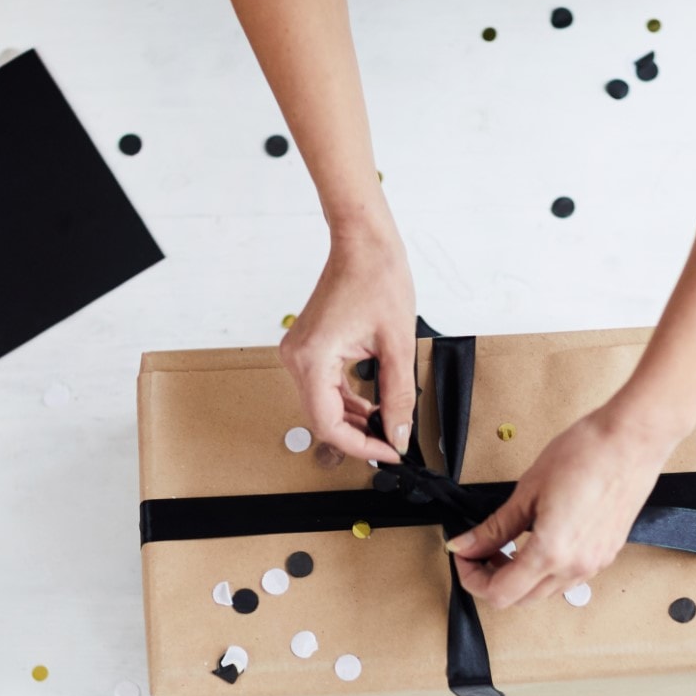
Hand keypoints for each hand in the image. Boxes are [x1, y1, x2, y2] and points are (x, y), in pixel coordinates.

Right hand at [279, 223, 415, 463]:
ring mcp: (299, 353)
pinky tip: (373, 407)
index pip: (328, 423)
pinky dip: (348, 401)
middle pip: (322, 418)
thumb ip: (398, 396)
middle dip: (358, 435)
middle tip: (392, 443)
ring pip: (323, 405)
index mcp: (313, 358)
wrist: (364, 244)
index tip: (389, 452)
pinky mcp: (307, 349)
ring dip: (354, 419)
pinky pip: (324, 388)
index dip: (360, 445)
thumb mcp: (398, 345)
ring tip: (388, 426)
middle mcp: (297, 358)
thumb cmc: (378, 279)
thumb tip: (399, 434)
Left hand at [447, 403, 684, 607]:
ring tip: (506, 544)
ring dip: (518, 577)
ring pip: (544, 592)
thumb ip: (495, 527)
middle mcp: (576, 567)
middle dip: (492, 579)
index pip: (499, 593)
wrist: (632, 440)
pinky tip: (536, 542)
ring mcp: (595, 564)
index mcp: (552, 553)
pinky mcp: (607, 555)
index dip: (472, 579)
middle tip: (480, 550)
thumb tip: (466, 544)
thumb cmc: (587, 454)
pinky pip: (567, 579)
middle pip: (520, 600)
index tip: (464, 556)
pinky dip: (543, 570)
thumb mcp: (528, 490)